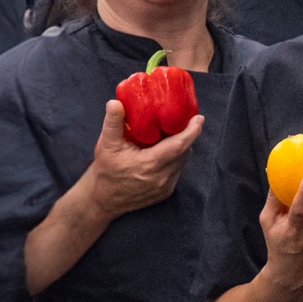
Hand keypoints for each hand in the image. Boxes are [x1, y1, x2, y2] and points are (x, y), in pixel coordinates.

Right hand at [80, 102, 203, 218]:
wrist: (103, 199)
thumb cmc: (106, 170)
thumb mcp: (106, 144)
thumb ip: (112, 122)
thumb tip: (115, 102)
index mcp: (149, 164)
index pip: (179, 146)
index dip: (192, 131)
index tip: (199, 118)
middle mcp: (161, 177)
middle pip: (184, 152)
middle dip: (187, 136)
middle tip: (183, 120)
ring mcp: (165, 187)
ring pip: (182, 162)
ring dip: (181, 147)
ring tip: (174, 133)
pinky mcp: (166, 192)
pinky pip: (177, 171)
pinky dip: (176, 159)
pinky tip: (167, 150)